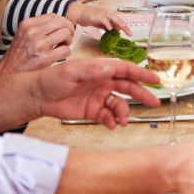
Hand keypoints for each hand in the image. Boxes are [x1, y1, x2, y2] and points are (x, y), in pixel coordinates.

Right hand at [0, 14, 74, 74]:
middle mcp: (32, 32)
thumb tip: (60, 23)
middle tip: (67, 38)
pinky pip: (66, 50)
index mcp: (27, 24)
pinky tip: (60, 55)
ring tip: (63, 46)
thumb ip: (38, 27)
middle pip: (62, 22)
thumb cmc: (18, 56)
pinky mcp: (45, 58)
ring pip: (66, 33)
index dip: (62, 22)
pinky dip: (67, 52)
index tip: (62, 30)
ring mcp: (39, 45)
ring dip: (69, 40)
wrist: (8, 74)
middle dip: (69, 29)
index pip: (53, 16)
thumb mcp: (23, 35)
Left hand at [33, 58, 161, 127]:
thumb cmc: (52, 78)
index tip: (155, 79)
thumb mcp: (72, 70)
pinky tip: (111, 124)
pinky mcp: (92, 111)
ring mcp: (98, 97)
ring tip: (122, 120)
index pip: (126, 70)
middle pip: (128, 88)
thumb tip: (110, 69)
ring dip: (124, 112)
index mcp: (100, 69)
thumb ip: (92, 70)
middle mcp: (103, 82)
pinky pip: (108, 116)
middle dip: (142, 95)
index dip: (141, 74)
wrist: (38, 96)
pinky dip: (112, 121)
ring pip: (119, 104)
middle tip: (154, 102)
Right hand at [67, 3, 130, 35]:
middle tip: (130, 34)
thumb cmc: (92, 18)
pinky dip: (107, 24)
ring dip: (119, 24)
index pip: (120, 21)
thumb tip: (116, 32)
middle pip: (119, 20)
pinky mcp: (97, 15)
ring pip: (114, 18)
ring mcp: (103, 13)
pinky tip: (109, 29)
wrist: (81, 13)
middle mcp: (109, 13)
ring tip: (123, 30)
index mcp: (111, 15)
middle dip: (125, 27)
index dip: (125, 27)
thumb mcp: (102, 23)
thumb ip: (109, 26)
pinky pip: (104, 19)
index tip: (129, 34)